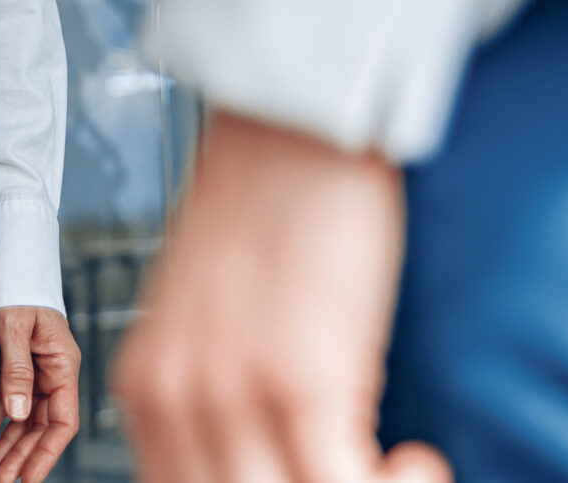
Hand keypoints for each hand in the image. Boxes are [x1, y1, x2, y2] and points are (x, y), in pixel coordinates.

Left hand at [0, 305, 81, 482]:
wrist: (11, 268)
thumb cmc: (19, 292)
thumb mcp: (16, 329)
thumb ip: (17, 371)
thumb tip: (19, 414)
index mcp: (62, 366)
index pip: (62, 421)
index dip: (47, 453)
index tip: (29, 478)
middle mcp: (53, 374)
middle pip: (41, 426)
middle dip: (23, 457)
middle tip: (1, 482)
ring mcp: (36, 373)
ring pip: (24, 419)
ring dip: (9, 445)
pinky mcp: (17, 368)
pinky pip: (8, 402)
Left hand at [113, 112, 450, 482]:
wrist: (295, 121)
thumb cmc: (272, 202)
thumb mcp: (208, 312)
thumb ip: (211, 387)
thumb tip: (260, 452)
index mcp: (149, 386)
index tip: (305, 478)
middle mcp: (175, 399)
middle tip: (360, 472)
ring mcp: (232, 395)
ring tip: (393, 471)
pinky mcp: (299, 382)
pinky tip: (419, 461)